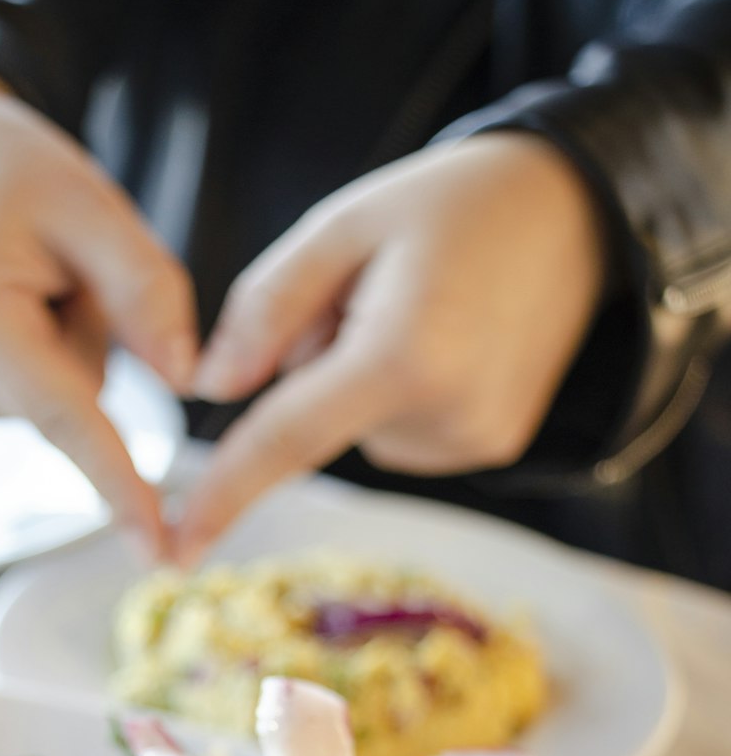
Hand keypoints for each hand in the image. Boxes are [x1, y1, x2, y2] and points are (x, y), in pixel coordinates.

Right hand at [0, 60, 197, 552]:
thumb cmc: (0, 166)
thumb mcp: (89, 201)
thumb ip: (148, 289)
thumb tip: (187, 382)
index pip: (67, 418)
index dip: (120, 485)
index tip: (158, 549)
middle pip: (76, 400)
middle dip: (92, 338)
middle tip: (53, 259)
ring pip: (56, 401)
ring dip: (65, 343)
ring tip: (19, 272)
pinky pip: (29, 396)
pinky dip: (39, 353)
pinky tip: (3, 297)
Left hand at [175, 133, 607, 560]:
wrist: (577, 214)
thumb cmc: (451, 205)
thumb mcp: (343, 224)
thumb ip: (266, 308)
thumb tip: (211, 389)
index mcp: (401, 356)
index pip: (285, 440)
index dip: (223, 493)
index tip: (176, 550)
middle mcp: (443, 417)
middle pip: (316, 419)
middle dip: (315, 362)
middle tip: (376, 290)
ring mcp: (473, 442)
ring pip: (356, 429)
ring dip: (358, 378)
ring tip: (422, 309)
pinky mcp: (490, 449)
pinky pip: (399, 434)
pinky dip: (397, 394)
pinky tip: (445, 341)